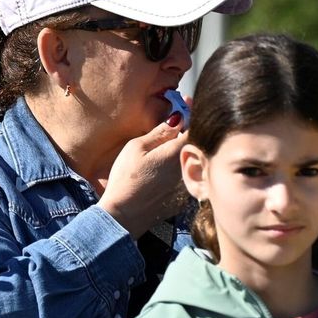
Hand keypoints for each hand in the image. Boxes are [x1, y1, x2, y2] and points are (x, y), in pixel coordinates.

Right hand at [97, 116, 188, 239]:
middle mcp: (187, 169)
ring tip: (168, 144)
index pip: (195, 125)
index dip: (191, 111)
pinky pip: (184, 176)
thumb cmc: (125, 179)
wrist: (123, 216)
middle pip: (194, 143)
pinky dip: (179, 167)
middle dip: (188, 128)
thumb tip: (177, 118)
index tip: (185, 101)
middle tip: (175, 120)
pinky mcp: (181, 198)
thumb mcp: (136, 148)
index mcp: (177, 153)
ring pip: (190, 160)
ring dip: (183, 148)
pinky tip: (162, 170)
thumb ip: (159, 133)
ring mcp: (186, 185)